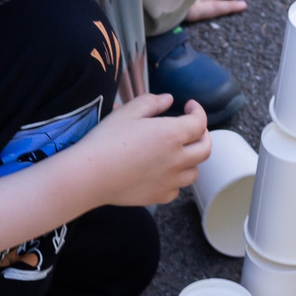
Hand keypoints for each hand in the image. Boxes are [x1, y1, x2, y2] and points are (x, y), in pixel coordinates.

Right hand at [76, 91, 209, 206]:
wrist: (90, 175)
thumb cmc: (106, 140)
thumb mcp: (127, 112)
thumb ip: (151, 102)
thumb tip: (168, 99)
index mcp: (172, 134)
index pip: (199, 123)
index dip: (198, 111)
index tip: (190, 106)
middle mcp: (177, 159)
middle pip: (205, 149)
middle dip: (203, 135)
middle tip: (192, 129)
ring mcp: (170, 181)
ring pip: (194, 171)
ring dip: (191, 159)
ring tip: (178, 151)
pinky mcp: (159, 196)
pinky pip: (177, 188)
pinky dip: (175, 179)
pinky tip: (163, 172)